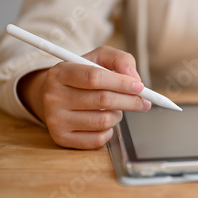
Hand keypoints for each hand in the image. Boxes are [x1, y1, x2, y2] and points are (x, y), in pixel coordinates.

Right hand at [18, 46, 150, 148]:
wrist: (56, 96)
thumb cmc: (84, 74)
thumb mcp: (99, 58)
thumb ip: (119, 60)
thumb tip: (134, 79)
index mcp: (60, 72)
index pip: (94, 78)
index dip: (121, 83)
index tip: (140, 86)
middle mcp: (53, 96)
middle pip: (102, 100)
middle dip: (130, 101)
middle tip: (144, 101)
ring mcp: (55, 120)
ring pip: (103, 121)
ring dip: (118, 115)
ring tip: (116, 108)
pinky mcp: (61, 138)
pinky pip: (97, 139)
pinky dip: (109, 131)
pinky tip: (105, 120)